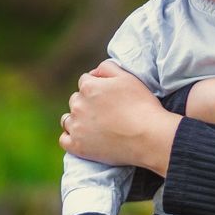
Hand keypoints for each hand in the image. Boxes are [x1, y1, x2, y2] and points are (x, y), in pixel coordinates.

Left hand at [60, 61, 179, 175]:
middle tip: (105, 113)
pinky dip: (72, 138)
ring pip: (67, 120)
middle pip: (76, 100)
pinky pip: (64, 140)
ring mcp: (76, 127)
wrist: (150, 137)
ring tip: (95, 127)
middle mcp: (78, 105)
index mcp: (89, 86)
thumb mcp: (128, 78)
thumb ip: (107, 68)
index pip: (85, 82)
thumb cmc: (142, 106)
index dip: (97, 88)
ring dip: (77, 120)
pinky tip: (84, 138)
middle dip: (86, 104)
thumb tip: (94, 72)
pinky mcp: (77, 146)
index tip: (108, 98)